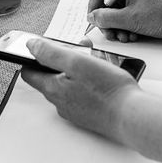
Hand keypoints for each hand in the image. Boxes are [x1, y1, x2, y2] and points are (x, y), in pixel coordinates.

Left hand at [20, 38, 138, 140]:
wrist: (132, 117)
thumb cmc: (108, 90)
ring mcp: (75, 110)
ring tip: (95, 58)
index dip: (33, 57)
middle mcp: (60, 103)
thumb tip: (31, 46)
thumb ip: (51, 53)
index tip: (42, 47)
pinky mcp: (89, 114)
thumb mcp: (76, 62)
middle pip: (51, 76)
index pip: (30, 73)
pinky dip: (87, 81)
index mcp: (53, 89)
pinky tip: (102, 74)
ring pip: (68, 84)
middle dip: (62, 59)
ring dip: (77, 68)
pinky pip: (82, 93)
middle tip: (79, 48)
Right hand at [87, 0, 161, 41]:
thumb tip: (91, 17)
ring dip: (117, 28)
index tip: (96, 18)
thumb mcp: (130, 19)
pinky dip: (127, 29)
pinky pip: (127, 20)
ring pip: (116, 14)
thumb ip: (106, 18)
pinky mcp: (144, 12)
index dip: (94, 2)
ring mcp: (138, 1)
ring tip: (125, 37)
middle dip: (106, 21)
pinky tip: (134, 37)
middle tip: (111, 34)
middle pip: (106, 3)